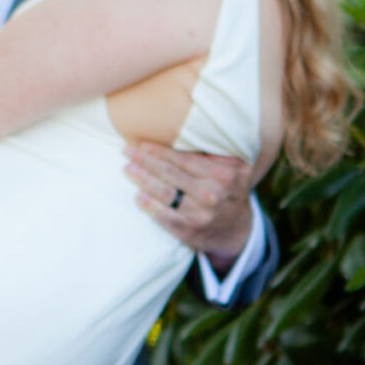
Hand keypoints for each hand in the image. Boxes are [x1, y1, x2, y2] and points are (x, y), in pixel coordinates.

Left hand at [124, 144, 254, 265]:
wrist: (238, 230)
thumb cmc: (230, 191)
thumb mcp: (236, 168)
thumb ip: (217, 152)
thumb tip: (189, 133)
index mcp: (222, 174)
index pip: (184, 159)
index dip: (160, 151)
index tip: (142, 144)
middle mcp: (211, 194)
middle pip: (171, 174)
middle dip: (145, 161)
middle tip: (127, 151)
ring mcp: (200, 215)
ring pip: (165, 194)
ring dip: (143, 179)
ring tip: (128, 169)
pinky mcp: (190, 231)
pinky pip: (165, 217)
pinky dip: (150, 206)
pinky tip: (138, 196)